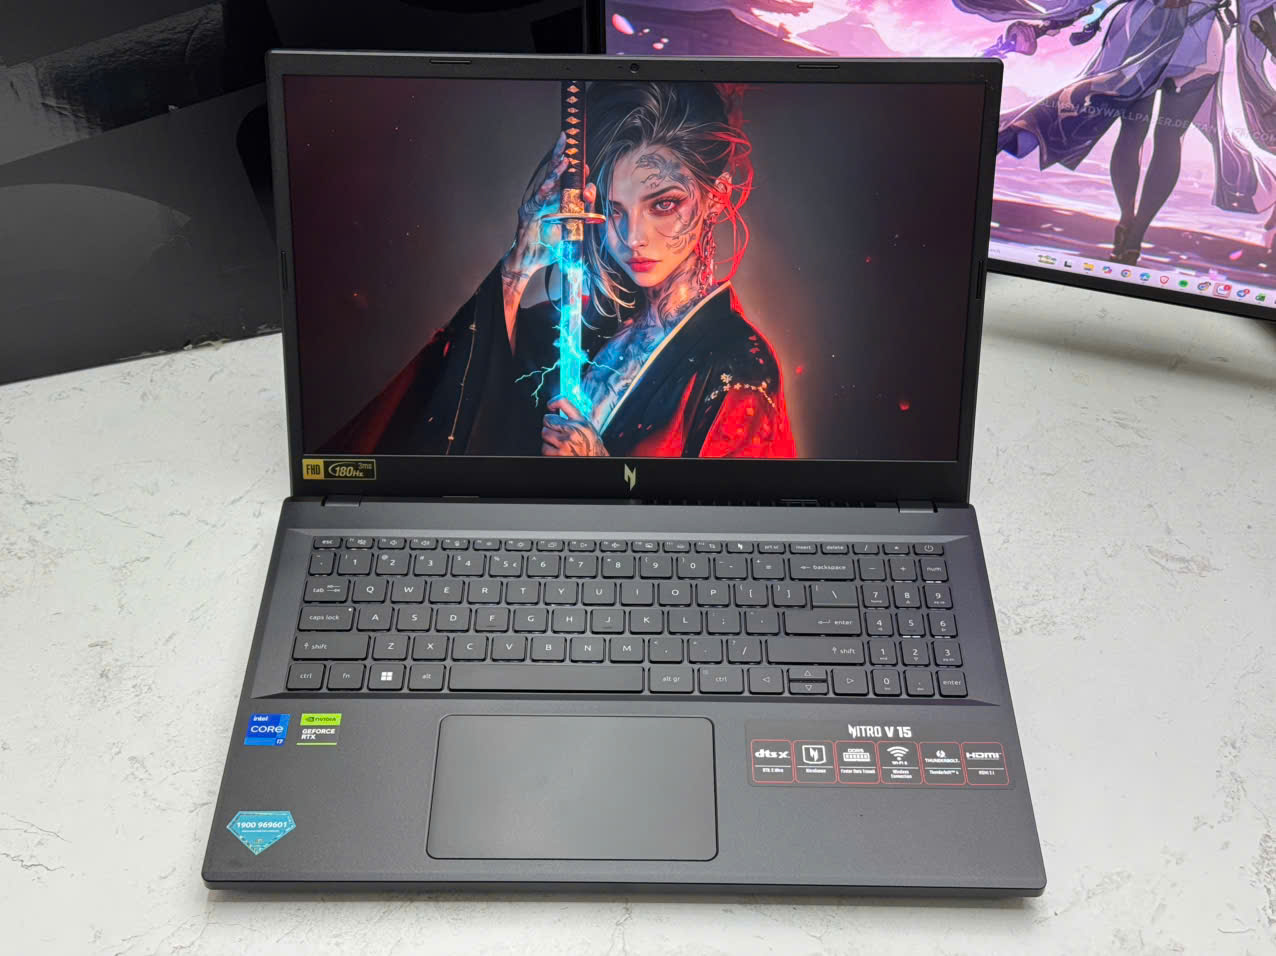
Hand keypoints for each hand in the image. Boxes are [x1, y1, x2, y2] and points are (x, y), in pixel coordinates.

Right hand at [501, 133, 597, 285]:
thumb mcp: (573, 229)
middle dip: (561, 153)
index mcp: (555, 200)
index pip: (566, 179)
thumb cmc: (549, 245)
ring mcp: (535, 203)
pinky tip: (552, 181)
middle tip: (568, 137)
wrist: (529, 261)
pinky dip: (547, 187)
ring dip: (556, 168)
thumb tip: (593, 196)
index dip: (575, 169)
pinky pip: (539, 197)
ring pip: (547, 181)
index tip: (584, 161)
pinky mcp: (528, 212)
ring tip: (565, 156)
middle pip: (554, 172)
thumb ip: (583, 213)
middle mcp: (545, 198)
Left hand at [542, 397, 607, 456]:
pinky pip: (545, 448)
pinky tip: (557, 449)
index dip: (553, 402)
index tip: (551, 406)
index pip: (563, 402)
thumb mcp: (587, 426)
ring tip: (558, 441)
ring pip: (544, 433)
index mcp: (580, 421)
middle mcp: (572, 430)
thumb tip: (558, 409)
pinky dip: (548, 449)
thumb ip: (574, 418)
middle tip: (556, 429)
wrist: (595, 458)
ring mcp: (565, 443)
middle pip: (548, 419)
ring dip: (548, 437)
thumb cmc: (592, 445)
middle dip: (550, 424)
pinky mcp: (559, 454)